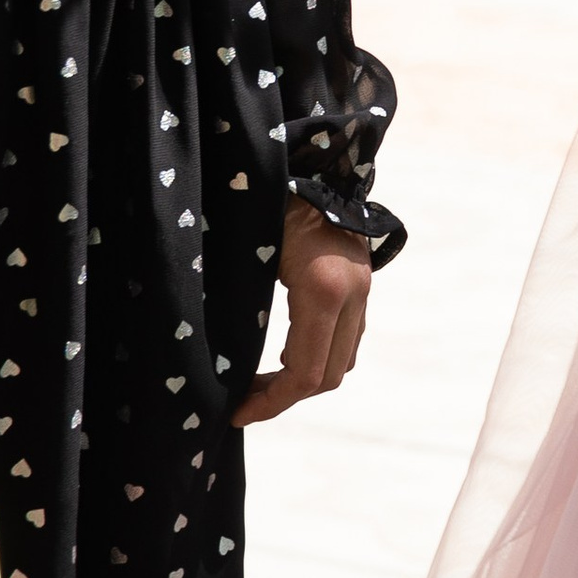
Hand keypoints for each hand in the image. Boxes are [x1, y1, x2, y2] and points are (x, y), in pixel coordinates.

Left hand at [230, 195, 371, 424]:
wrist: (315, 165)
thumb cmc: (269, 205)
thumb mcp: (249, 256)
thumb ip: (241, 309)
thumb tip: (214, 364)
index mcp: (323, 290)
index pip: (304, 373)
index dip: (270, 403)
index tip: (236, 412)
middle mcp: (353, 294)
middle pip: (329, 376)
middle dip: (285, 397)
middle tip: (243, 402)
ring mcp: (364, 290)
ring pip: (342, 361)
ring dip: (304, 379)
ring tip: (260, 381)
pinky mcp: (363, 285)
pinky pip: (346, 340)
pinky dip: (317, 356)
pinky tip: (284, 352)